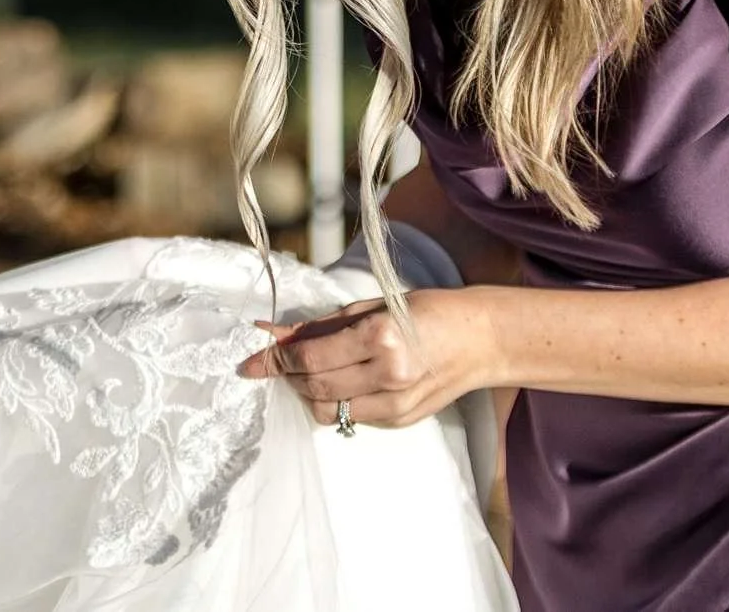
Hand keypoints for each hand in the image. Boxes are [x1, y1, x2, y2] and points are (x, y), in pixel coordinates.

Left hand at [239, 290, 502, 428]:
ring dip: (307, 392)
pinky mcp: (400, 422)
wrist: (479, 340)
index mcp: (380, 337)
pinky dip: (336, 400)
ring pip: (328, 411)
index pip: (311, 358)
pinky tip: (339, 379)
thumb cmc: (427, 310)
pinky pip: (352, 417)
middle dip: (286, 375)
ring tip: (303, 370)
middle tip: (270, 362)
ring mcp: (395, 405)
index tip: (250, 360)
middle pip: (314, 387)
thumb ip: (325, 324)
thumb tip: (277, 332)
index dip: (276, 359)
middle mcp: (387, 376)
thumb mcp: (374, 305)